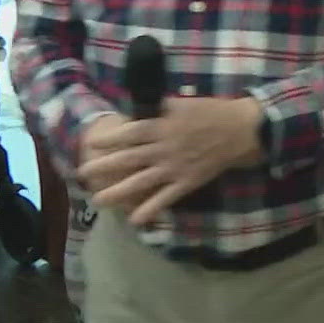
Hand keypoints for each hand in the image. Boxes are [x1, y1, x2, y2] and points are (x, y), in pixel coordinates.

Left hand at [78, 97, 264, 225]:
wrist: (241, 129)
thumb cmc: (212, 112)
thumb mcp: (183, 103)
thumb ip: (159, 107)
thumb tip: (138, 106)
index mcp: (163, 125)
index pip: (130, 132)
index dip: (110, 138)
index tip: (91, 144)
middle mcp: (164, 147)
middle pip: (128, 158)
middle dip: (103, 166)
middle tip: (82, 173)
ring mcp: (175, 167)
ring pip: (141, 181)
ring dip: (118, 191)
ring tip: (98, 200)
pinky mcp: (187, 182)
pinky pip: (166, 198)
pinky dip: (151, 209)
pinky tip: (135, 220)